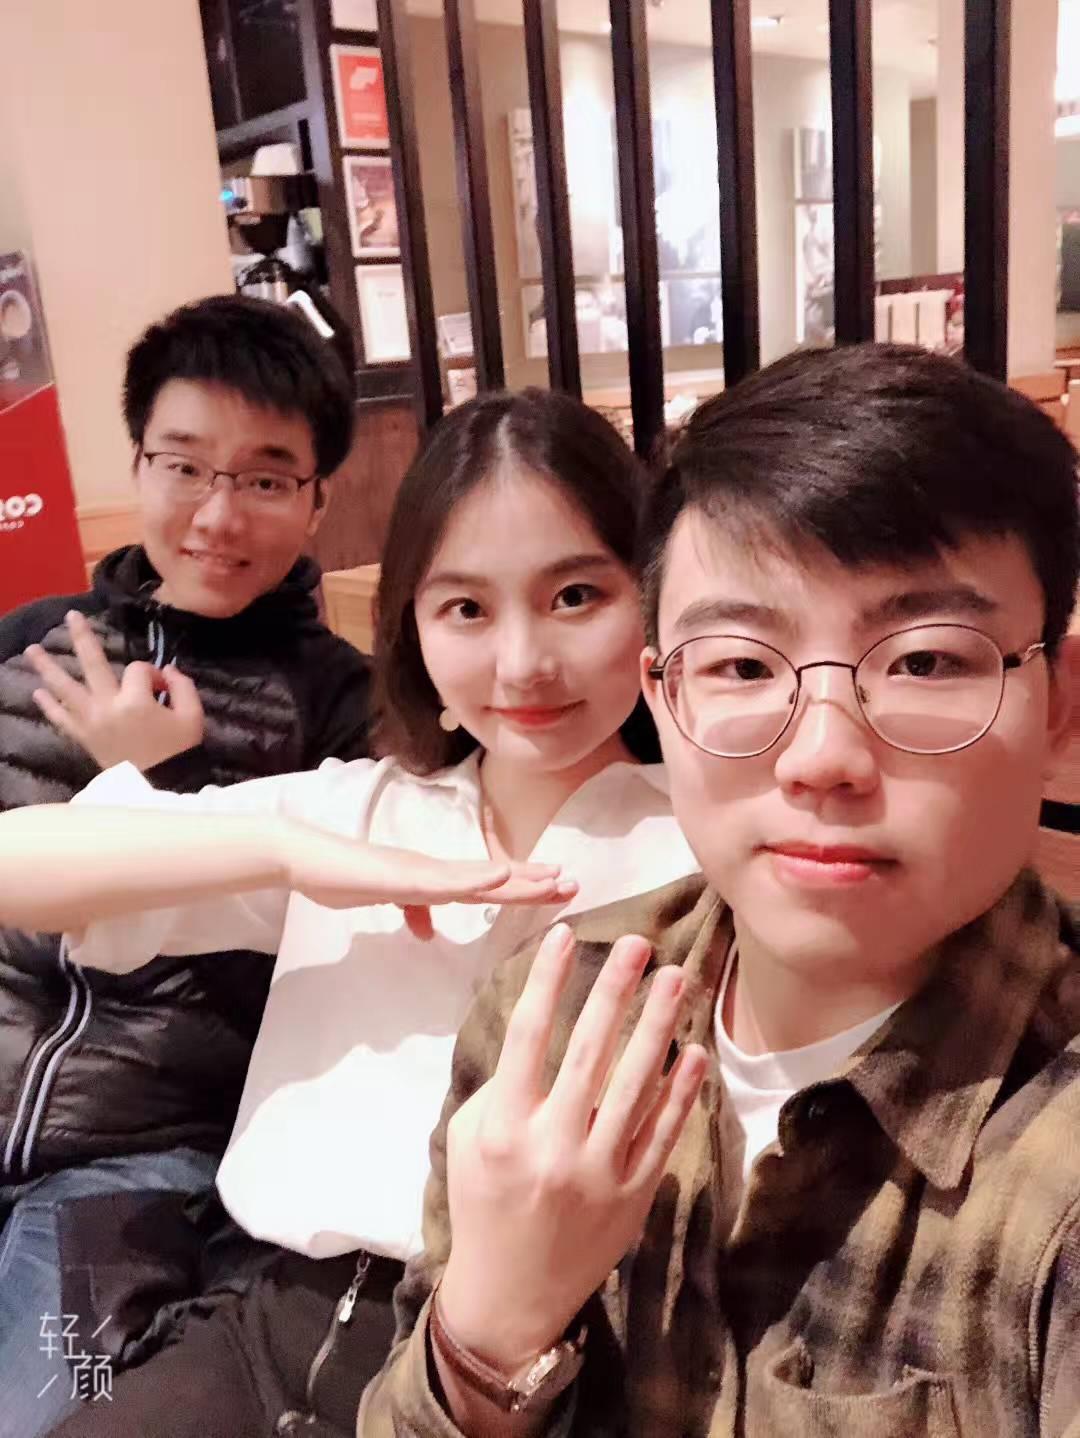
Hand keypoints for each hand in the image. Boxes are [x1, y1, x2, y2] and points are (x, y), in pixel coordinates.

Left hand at [26, 611, 203, 770]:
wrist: (161, 785)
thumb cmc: (179, 750)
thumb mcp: (193, 715)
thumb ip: (182, 685)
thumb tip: (166, 669)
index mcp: (136, 700)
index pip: (140, 669)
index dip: (153, 673)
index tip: (162, 686)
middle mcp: (108, 706)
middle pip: (92, 663)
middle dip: (82, 637)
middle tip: (70, 616)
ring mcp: (91, 722)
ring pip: (65, 689)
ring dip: (48, 668)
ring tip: (32, 650)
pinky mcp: (84, 737)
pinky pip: (61, 719)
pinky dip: (49, 706)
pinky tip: (37, 691)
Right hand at [278, 823, 577, 937]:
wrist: (304, 857)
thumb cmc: (342, 877)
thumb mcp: (384, 901)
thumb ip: (411, 911)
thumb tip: (429, 932)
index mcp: (433, 880)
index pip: (488, 887)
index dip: (523, 888)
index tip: (558, 891)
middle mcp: (434, 871)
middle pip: (494, 879)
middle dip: (535, 883)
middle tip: (576, 884)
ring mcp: (420, 871)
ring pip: (478, 878)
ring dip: (518, 880)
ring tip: (553, 880)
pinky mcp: (401, 875)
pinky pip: (444, 880)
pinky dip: (475, 878)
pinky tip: (501, 877)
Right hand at [437, 924, 708, 1373]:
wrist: (510, 1295)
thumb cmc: (483, 1203)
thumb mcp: (471, 1140)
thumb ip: (503, 1086)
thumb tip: (544, 1030)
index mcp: (505, 1127)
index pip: (529, 1037)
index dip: (548, 980)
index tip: (566, 934)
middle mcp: (553, 1145)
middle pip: (589, 1052)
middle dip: (615, 991)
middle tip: (638, 941)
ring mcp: (599, 1172)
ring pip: (635, 1086)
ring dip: (657, 1026)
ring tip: (675, 978)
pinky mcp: (633, 1195)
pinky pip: (662, 1133)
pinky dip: (679, 1092)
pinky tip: (693, 1052)